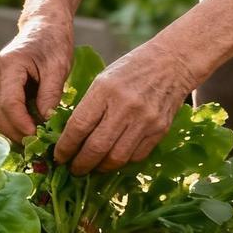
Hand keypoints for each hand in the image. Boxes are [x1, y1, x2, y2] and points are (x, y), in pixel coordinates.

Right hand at [0, 12, 73, 142]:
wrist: (44, 26)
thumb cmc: (53, 42)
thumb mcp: (58, 67)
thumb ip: (50, 94)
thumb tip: (46, 122)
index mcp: (9, 65)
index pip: (9, 103)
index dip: (21, 123)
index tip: (37, 136)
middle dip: (16, 132)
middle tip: (37, 145)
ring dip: (13, 130)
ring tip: (34, 141)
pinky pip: (1, 109)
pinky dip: (13, 122)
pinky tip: (29, 130)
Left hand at [54, 40, 195, 175]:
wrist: (172, 62)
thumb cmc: (132, 68)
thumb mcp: (104, 79)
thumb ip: (89, 106)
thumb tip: (71, 137)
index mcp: (105, 89)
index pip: (79, 126)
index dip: (66, 146)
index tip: (59, 156)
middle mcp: (125, 106)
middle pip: (96, 147)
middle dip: (80, 164)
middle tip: (73, 169)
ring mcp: (145, 120)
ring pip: (116, 158)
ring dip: (101, 168)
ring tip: (93, 167)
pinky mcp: (160, 130)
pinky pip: (136, 156)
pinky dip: (122, 161)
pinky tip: (113, 158)